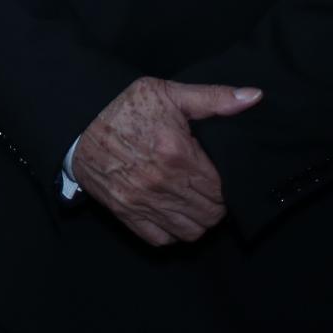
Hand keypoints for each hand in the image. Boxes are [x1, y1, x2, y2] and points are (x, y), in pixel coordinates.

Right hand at [71, 76, 260, 246]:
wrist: (78, 122)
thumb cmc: (125, 107)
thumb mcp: (169, 93)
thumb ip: (214, 98)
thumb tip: (254, 97)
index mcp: (177, 153)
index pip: (221, 189)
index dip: (226, 187)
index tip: (219, 177)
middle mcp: (162, 183)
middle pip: (210, 214)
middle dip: (216, 204)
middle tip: (209, 190)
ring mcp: (143, 202)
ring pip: (191, 232)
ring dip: (198, 220)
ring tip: (194, 203)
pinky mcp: (126, 213)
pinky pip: (162, 239)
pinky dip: (172, 231)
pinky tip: (173, 213)